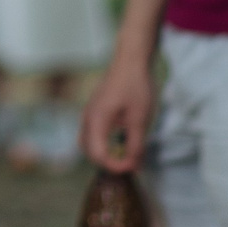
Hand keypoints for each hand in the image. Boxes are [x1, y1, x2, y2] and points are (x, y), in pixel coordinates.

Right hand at [79, 55, 156, 172]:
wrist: (131, 60)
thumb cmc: (136, 86)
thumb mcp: (140, 119)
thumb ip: (135, 145)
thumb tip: (133, 166)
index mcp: (96, 120)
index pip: (98, 155)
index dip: (115, 166)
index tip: (133, 166)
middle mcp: (87, 118)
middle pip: (89, 152)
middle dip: (108, 162)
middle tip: (130, 163)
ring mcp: (88, 113)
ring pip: (88, 143)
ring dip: (104, 154)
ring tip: (125, 155)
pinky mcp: (94, 110)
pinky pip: (92, 134)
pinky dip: (103, 144)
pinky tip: (120, 141)